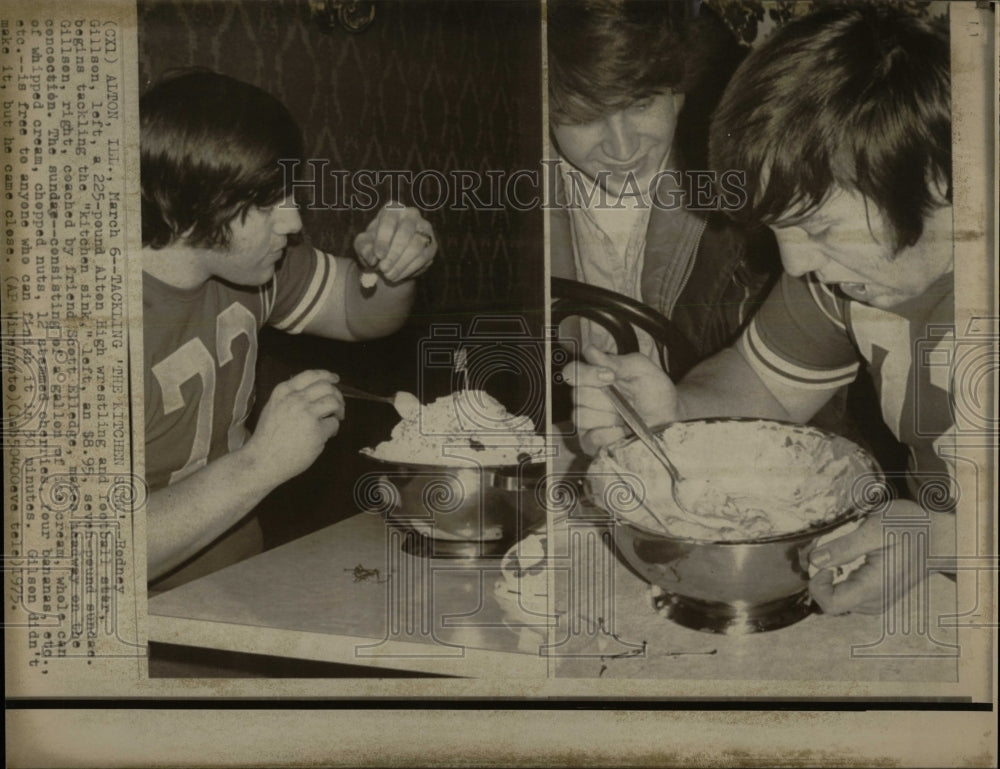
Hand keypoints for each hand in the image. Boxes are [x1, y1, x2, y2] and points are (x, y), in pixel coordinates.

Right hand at [243, 370, 344, 485]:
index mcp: (284, 392)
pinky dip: (333, 429)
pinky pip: (334, 424)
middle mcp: (296, 399)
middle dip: (337, 395)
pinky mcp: (317, 430)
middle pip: (327, 387)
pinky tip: (326, 435)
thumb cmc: (267, 439)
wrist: (262, 460)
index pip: (310, 375)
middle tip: (338, 406)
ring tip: (336, 418)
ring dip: (339, 409)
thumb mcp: (273, 408)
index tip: (335, 379)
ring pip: (333, 401)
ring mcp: (307, 414)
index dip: (326, 375)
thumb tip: (313, 395)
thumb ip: (290, 398)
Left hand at [353, 202, 436, 281]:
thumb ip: (364, 247)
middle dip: (393, 254)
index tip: (378, 256)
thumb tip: (371, 257)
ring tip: (389, 275)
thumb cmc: (375, 245)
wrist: (390, 256)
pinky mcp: (431, 245)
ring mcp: (424, 229)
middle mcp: (411, 214)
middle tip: (383, 269)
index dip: (383, 240)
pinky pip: (423, 257)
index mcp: (392, 209)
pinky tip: (398, 276)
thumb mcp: (363, 244)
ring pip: (416, 246)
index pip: (389, 221)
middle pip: (405, 233)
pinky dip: (409, 269)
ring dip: (401, 264)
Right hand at [561, 346, 677, 454]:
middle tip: (625, 399)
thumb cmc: (655, 391)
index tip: (610, 376)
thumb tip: (590, 351)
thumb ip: (617, 361)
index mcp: (594, 377)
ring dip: (607, 416)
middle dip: (604, 397)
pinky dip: (608, 434)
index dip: (587, 374)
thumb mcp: (642, 369)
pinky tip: (622, 430)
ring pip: (581, 415)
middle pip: (577, 395)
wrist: (670, 418)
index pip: (571, 372)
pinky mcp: (592, 442)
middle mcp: (587, 398)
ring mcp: (588, 421)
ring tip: (624, 416)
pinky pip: (589, 438)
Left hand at [807, 501, 953, 614]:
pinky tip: (850, 558)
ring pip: (839, 599)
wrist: (940, 538)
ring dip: (831, 577)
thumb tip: (814, 559)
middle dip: (821, 577)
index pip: (830, 605)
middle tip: (827, 549)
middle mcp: (874, 601)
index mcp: (873, 588)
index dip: (816, 584)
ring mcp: (877, 601)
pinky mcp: (878, 596)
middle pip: (831, 602)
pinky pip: (850, 594)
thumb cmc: (911, 529)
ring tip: (841, 551)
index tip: (821, 560)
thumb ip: (845, 547)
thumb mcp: (875, 528)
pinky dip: (842, 578)